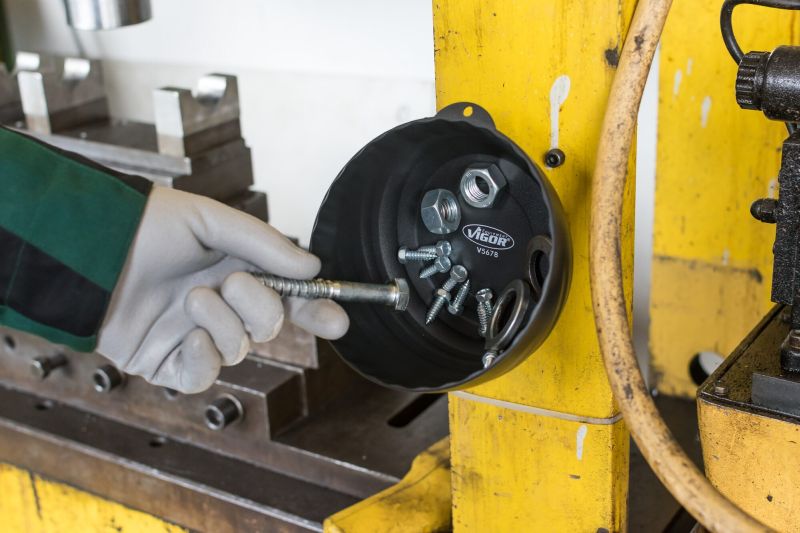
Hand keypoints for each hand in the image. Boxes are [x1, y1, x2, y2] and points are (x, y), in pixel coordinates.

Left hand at [96, 187, 348, 392]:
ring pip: (238, 351)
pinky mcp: (166, 362)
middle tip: (233, 282)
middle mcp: (220, 306)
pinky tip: (191, 336)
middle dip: (261, 307)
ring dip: (223, 325)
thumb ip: (264, 243)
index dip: (315, 311)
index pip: (288, 298)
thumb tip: (312, 266)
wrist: (89, 249)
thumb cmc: (145, 225)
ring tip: (192, 298)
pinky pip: (202, 377)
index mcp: (236, 272)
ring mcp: (194, 335)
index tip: (338, 320)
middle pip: (268, 326)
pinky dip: (204, 360)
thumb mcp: (210, 220)